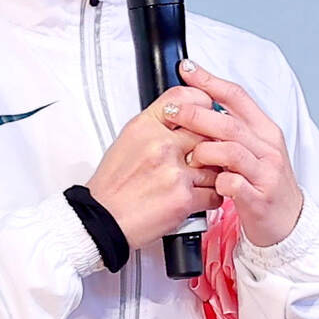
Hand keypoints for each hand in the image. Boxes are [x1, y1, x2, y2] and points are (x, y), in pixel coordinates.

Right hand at [87, 86, 223, 249]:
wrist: (103, 220)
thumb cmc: (113, 186)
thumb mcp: (128, 142)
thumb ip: (157, 126)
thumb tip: (183, 115)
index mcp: (145, 127)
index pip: (183, 98)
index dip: (200, 104)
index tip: (205, 113)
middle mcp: (160, 145)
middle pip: (206, 130)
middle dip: (211, 143)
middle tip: (206, 153)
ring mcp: (174, 171)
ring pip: (216, 162)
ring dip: (212, 173)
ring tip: (198, 179)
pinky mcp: (184, 199)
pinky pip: (215, 192)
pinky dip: (211, 197)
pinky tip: (199, 197)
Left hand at [167, 61, 302, 247]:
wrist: (289, 222)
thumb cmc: (265, 184)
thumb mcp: (254, 150)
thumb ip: (232, 128)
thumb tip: (201, 104)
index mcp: (265, 131)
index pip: (238, 96)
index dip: (210, 81)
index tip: (187, 69)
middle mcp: (268, 149)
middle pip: (230, 123)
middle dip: (197, 114)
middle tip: (172, 112)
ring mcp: (266, 174)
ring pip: (232, 151)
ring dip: (205, 150)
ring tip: (189, 156)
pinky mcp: (260, 199)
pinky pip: (234, 184)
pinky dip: (217, 181)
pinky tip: (208, 183)